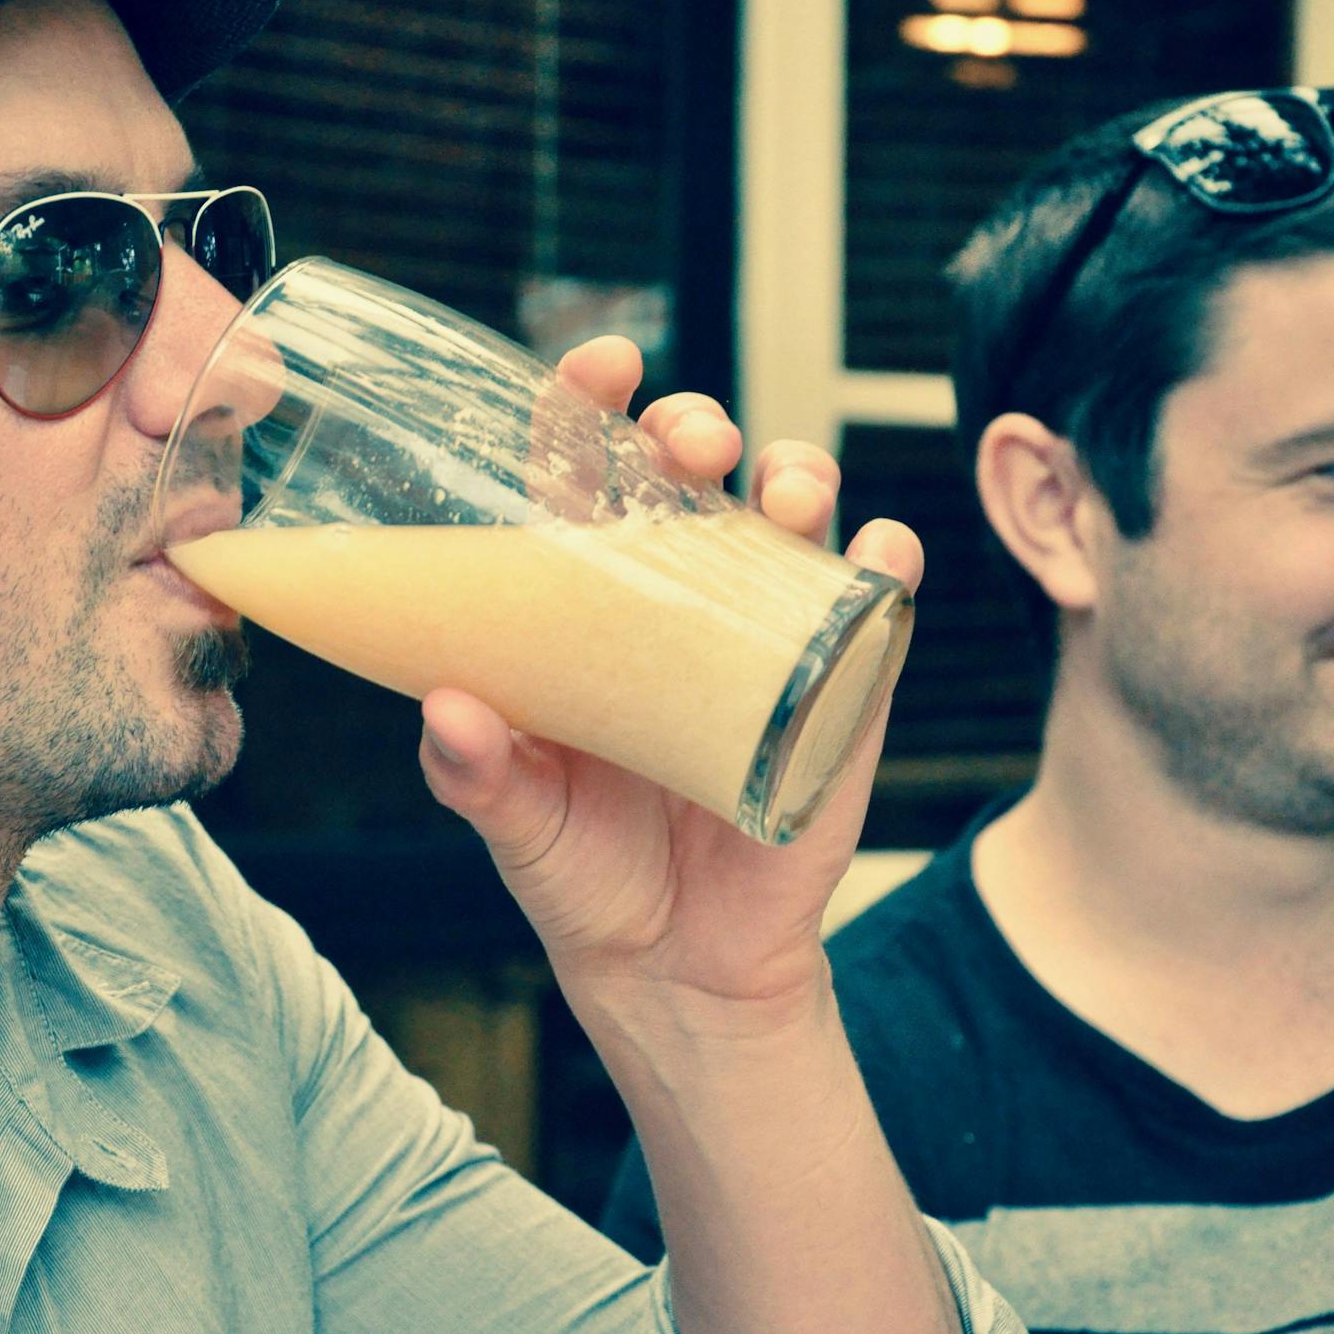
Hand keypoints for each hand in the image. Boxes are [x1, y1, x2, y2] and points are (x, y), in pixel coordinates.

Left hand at [417, 336, 923, 1027]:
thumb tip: (448, 708)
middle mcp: (673, 602)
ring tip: (783, 492)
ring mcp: (761, 638)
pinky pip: (874, 612)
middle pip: (693, 474)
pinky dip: (886, 567)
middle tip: (691, 440)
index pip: (585, 477)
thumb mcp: (516, 822)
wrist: (677, 970)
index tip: (602, 364)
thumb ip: (477, 773)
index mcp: (582, 606)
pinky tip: (877, 553)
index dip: (591, 406)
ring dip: (797, 475)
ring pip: (793, 518)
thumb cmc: (583, 874)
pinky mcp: (836, 694)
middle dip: (698, 426)